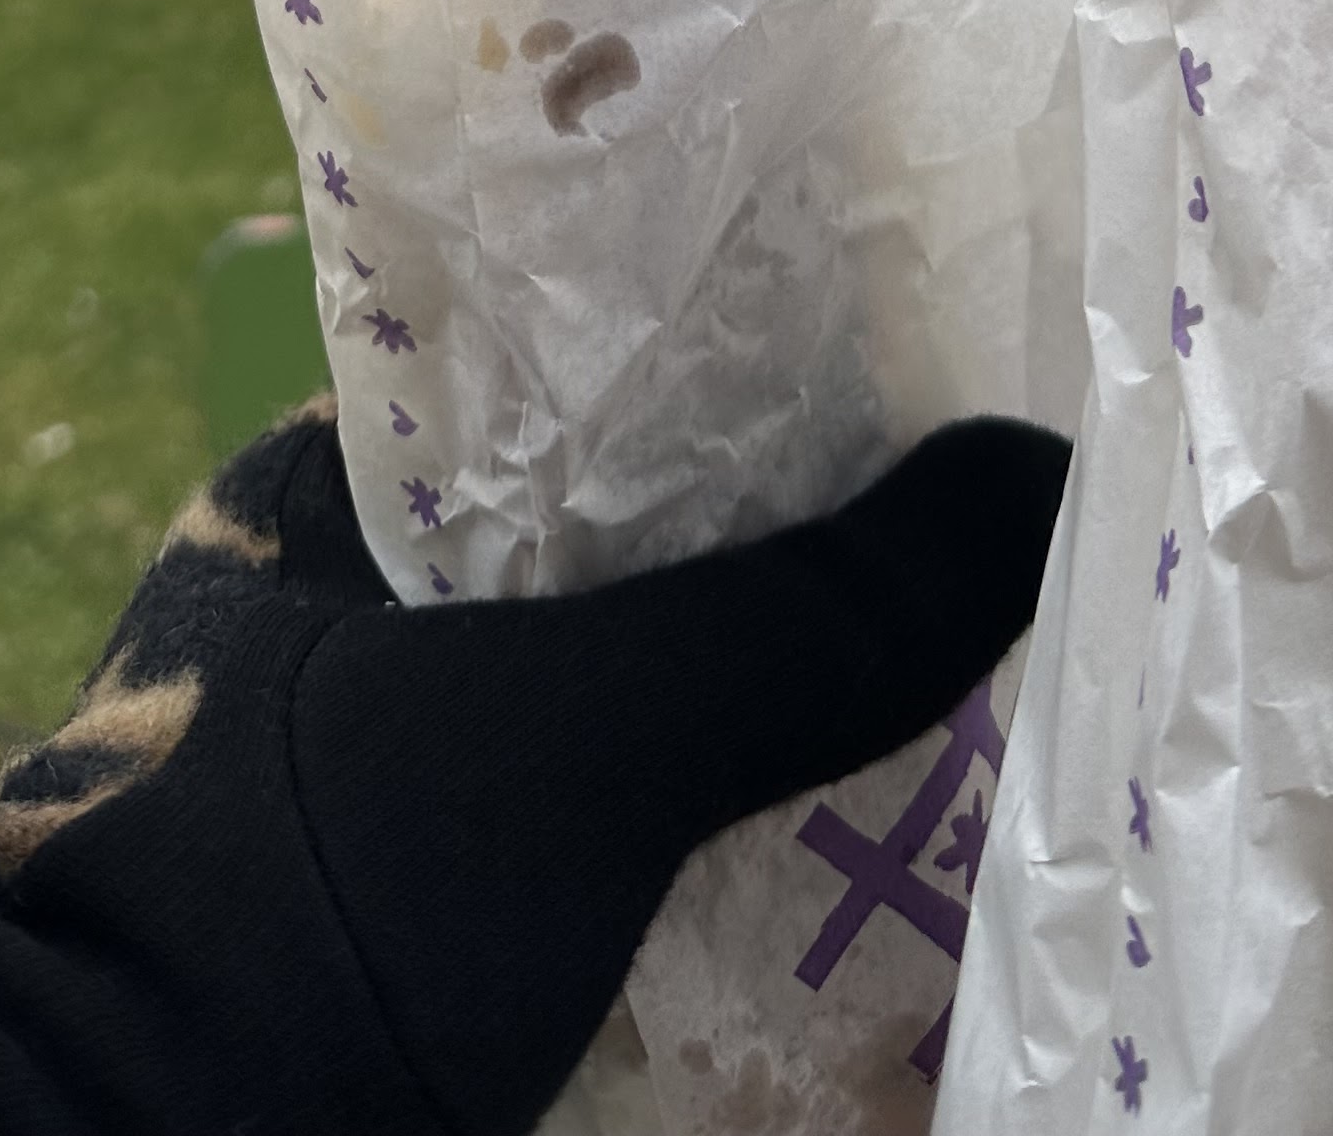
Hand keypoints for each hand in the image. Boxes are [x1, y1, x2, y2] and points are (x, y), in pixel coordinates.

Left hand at [0, 404, 1073, 1135]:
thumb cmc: (287, 914)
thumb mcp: (573, 740)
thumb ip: (803, 619)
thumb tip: (1045, 468)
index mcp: (327, 498)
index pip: (575, 369)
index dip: (751, 369)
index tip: (919, 380)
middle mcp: (344, 628)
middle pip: (630, 568)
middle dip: (800, 590)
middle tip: (986, 576)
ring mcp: (376, 807)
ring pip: (631, 743)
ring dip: (781, 764)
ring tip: (978, 743)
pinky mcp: (415, 962)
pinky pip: (617, 902)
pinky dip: (734, 912)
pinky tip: (872, 933)